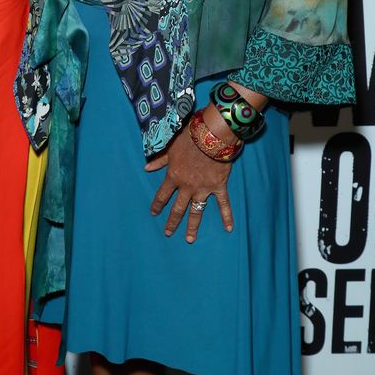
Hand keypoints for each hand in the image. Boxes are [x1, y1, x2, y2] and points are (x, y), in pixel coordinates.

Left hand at [146, 125, 232, 242]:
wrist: (211, 135)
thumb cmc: (189, 138)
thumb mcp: (170, 147)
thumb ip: (159, 160)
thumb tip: (146, 168)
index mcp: (174, 176)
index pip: (162, 195)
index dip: (157, 205)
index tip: (154, 213)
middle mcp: (187, 186)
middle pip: (178, 208)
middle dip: (172, 221)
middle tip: (168, 233)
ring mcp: (203, 189)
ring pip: (196, 211)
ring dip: (192, 226)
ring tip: (189, 239)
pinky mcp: (218, 186)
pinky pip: (223, 204)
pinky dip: (227, 216)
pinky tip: (228, 228)